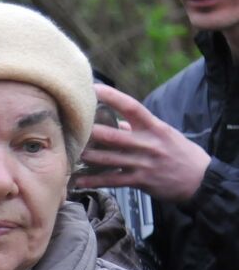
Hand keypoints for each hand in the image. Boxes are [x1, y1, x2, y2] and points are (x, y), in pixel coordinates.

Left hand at [77, 84, 210, 201]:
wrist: (200, 178)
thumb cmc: (180, 152)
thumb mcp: (164, 133)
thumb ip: (139, 127)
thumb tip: (118, 122)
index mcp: (154, 127)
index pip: (132, 107)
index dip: (112, 97)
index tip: (94, 88)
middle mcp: (147, 143)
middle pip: (113, 136)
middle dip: (91, 132)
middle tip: (71, 127)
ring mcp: (143, 163)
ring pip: (108, 158)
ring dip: (87, 156)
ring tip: (69, 152)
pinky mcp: (140, 180)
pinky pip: (112, 180)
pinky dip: (94, 181)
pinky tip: (78, 180)